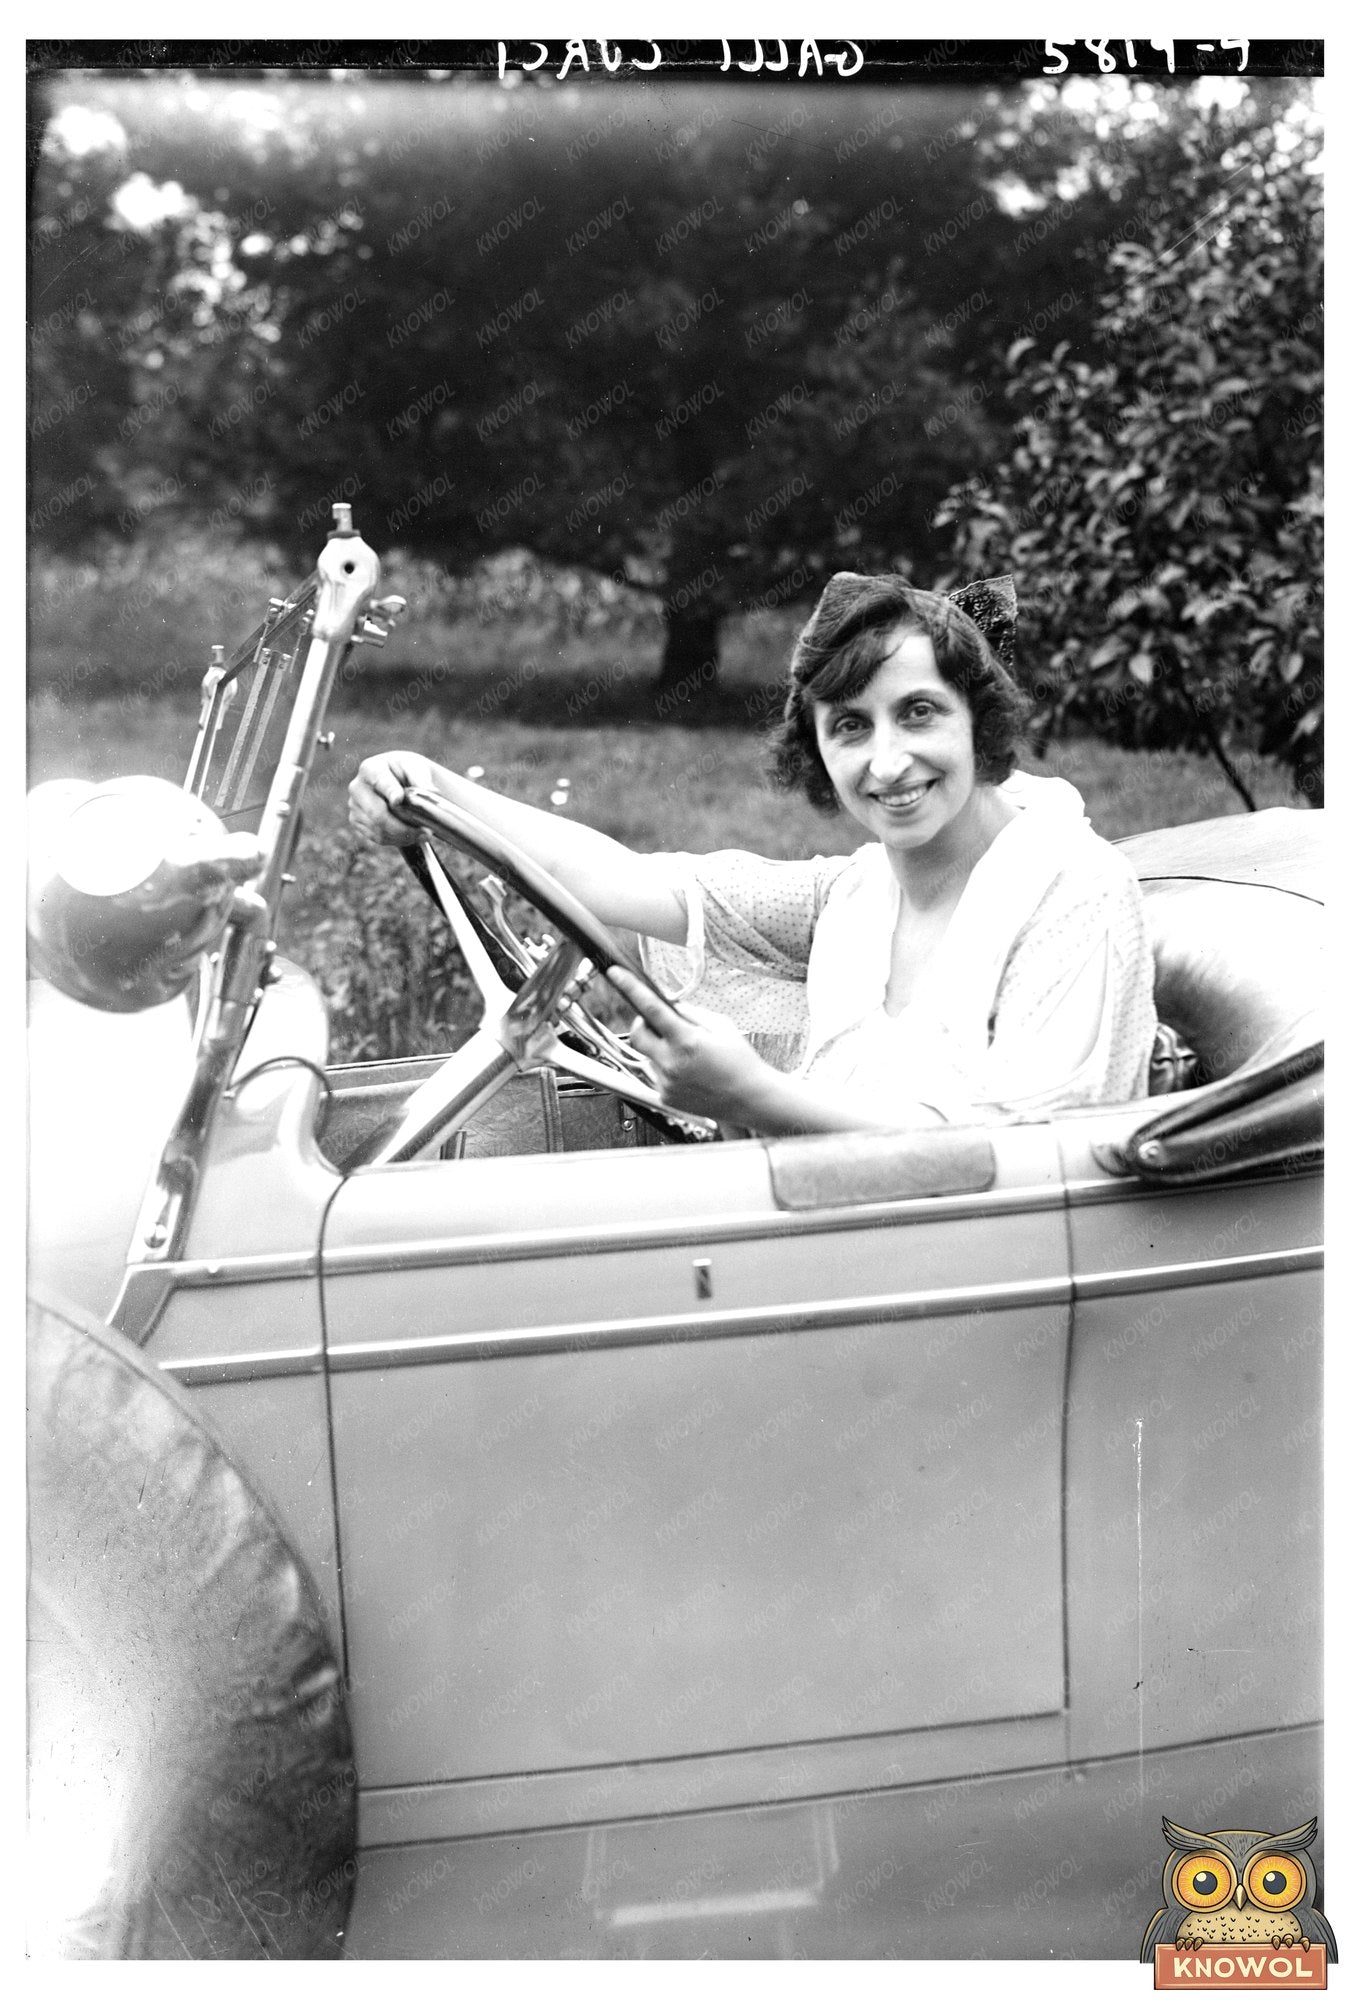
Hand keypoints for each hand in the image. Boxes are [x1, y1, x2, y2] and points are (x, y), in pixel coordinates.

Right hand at [348, 750, 440, 847]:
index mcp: (370, 768)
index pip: (380, 782)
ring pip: (378, 830)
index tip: (399, 800)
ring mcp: (354, 806)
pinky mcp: (356, 821)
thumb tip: (432, 792)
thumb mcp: (417, 769)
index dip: (390, 792)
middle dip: (404, 827)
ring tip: (423, 834)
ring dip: (404, 836)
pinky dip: (396, 840)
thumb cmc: (408, 772)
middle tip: (426, 832)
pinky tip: (410, 835)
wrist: (399, 780)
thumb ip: (422, 779)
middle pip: (378, 814)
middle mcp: (357, 787)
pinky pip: (377, 837)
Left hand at [605, 966, 771, 1124]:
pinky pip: (656, 1073)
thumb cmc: (740, 1061)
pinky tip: (690, 1072)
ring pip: (649, 1055)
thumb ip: (690, 1012)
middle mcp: (671, 1063)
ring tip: (690, 1057)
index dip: (630, 988)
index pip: (651, 1008)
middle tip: (662, 1024)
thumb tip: (667, 1004)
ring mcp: (666, 1083)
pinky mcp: (665, 1096)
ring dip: (661, 1048)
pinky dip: (667, 1067)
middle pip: (637, 1034)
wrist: (750, 1099)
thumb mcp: (721, 1025)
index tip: (615, 973)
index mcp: (686, 1041)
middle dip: (644, 1024)